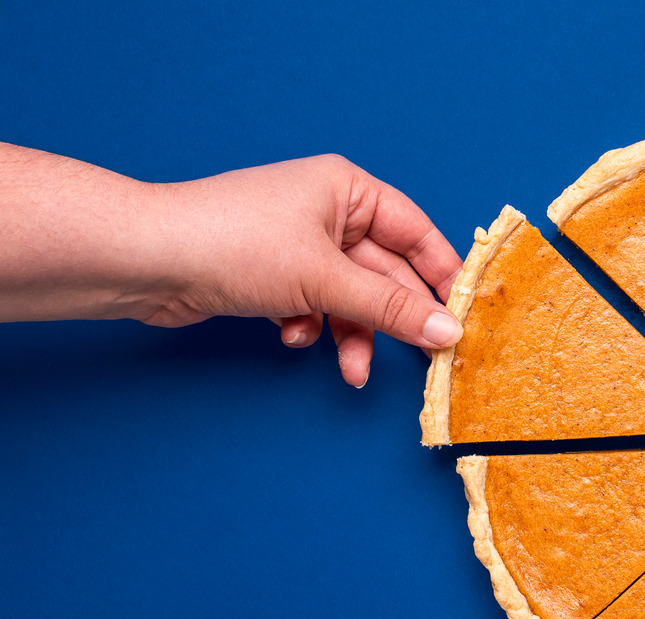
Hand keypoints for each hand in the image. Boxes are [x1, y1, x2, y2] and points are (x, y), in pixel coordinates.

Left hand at [153, 155, 463, 386]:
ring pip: (351, 298)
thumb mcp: (327, 279)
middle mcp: (327, 212)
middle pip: (385, 272)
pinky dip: (310, 328)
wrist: (147, 260)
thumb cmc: (234, 243)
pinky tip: (290, 336)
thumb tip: (448, 333)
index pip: (417, 232)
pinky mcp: (273, 276)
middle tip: (425, 358)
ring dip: (353, 334)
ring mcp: (299, 246)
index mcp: (347, 189)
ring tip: (350, 371)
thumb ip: (392, 309)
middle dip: (395, 318)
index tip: (465, 315)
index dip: (443, 275)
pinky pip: (315, 307)